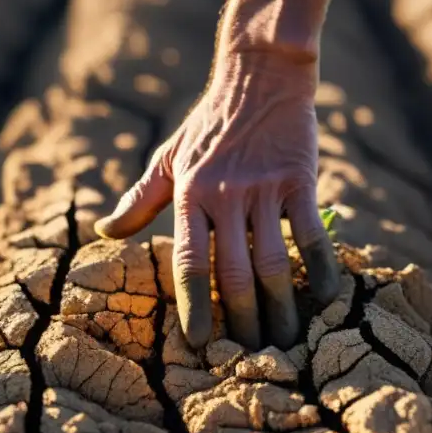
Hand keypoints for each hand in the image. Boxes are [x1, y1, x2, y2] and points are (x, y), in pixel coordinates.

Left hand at [94, 51, 339, 349]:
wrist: (260, 74)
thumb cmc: (211, 121)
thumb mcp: (169, 156)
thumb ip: (141, 199)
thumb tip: (104, 232)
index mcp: (189, 196)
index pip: (188, 264)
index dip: (194, 308)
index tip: (199, 345)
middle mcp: (224, 196)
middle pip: (232, 274)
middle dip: (243, 322)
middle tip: (252, 357)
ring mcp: (264, 188)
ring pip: (272, 263)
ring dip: (281, 308)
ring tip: (288, 342)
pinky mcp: (299, 179)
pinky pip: (312, 234)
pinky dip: (322, 268)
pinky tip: (328, 298)